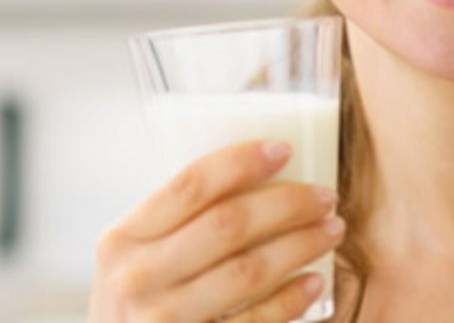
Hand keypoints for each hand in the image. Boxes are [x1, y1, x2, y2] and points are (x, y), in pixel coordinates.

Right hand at [87, 139, 343, 321]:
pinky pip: (255, 319)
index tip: (284, 148)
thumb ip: (174, 224)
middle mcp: (137, 278)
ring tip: (332, 230)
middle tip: (325, 195)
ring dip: (300, 245)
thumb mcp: (135, 259)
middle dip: (286, 203)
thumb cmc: (139, 303)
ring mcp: (164, 319)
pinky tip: (314, 282)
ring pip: (248, 270)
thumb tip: (253, 173)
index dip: (240, 161)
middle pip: (227, 224)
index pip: (188, 186)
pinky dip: (291, 299)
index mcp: (121, 239)